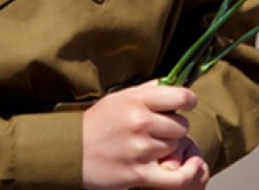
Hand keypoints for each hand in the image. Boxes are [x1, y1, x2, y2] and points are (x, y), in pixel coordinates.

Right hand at [82, 80, 200, 189]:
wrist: (70, 152)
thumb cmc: (97, 123)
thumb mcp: (118, 98)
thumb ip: (147, 90)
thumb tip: (172, 82)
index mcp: (137, 100)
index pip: (181, 96)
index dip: (188, 101)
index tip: (185, 105)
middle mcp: (140, 122)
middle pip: (181, 125)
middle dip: (173, 128)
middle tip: (157, 131)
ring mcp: (140, 149)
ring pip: (175, 148)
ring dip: (167, 149)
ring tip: (149, 147)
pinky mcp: (139, 174)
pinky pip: (177, 177)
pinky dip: (187, 173)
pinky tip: (187, 168)